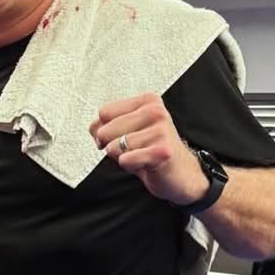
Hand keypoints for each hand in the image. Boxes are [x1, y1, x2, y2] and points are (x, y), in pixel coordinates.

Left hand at [89, 93, 208, 205]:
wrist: (179, 173)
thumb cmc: (150, 150)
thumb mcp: (125, 131)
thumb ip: (104, 124)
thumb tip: (95, 128)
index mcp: (147, 101)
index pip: (103, 113)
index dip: (105, 130)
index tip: (124, 136)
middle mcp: (156, 111)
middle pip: (104, 131)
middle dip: (112, 146)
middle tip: (134, 149)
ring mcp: (161, 130)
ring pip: (113, 148)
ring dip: (123, 158)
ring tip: (141, 155)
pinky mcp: (162, 151)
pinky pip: (125, 160)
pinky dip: (129, 166)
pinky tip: (145, 164)